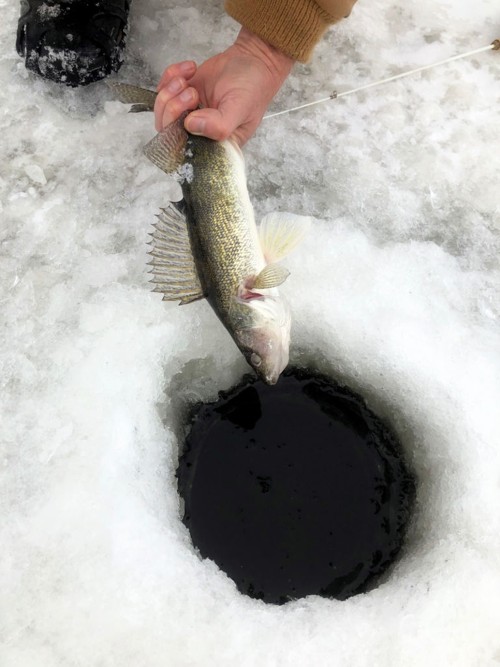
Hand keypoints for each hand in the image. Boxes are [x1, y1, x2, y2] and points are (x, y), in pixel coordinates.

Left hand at [154, 28, 293, 145]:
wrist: (253, 59)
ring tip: (188, 78)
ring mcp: (189, 111)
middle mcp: (199, 132)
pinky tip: (190, 69)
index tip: (190, 113)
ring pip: (161, 109)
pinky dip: (171, 75)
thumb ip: (219, 124)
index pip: (183, 150)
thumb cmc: (252, 88)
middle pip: (167, 129)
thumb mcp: (240, 109)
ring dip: (170, 90)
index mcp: (214, 144)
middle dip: (173, 107)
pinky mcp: (183, 92)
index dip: (177, 133)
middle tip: (192, 92)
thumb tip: (190, 125)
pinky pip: (163, 87)